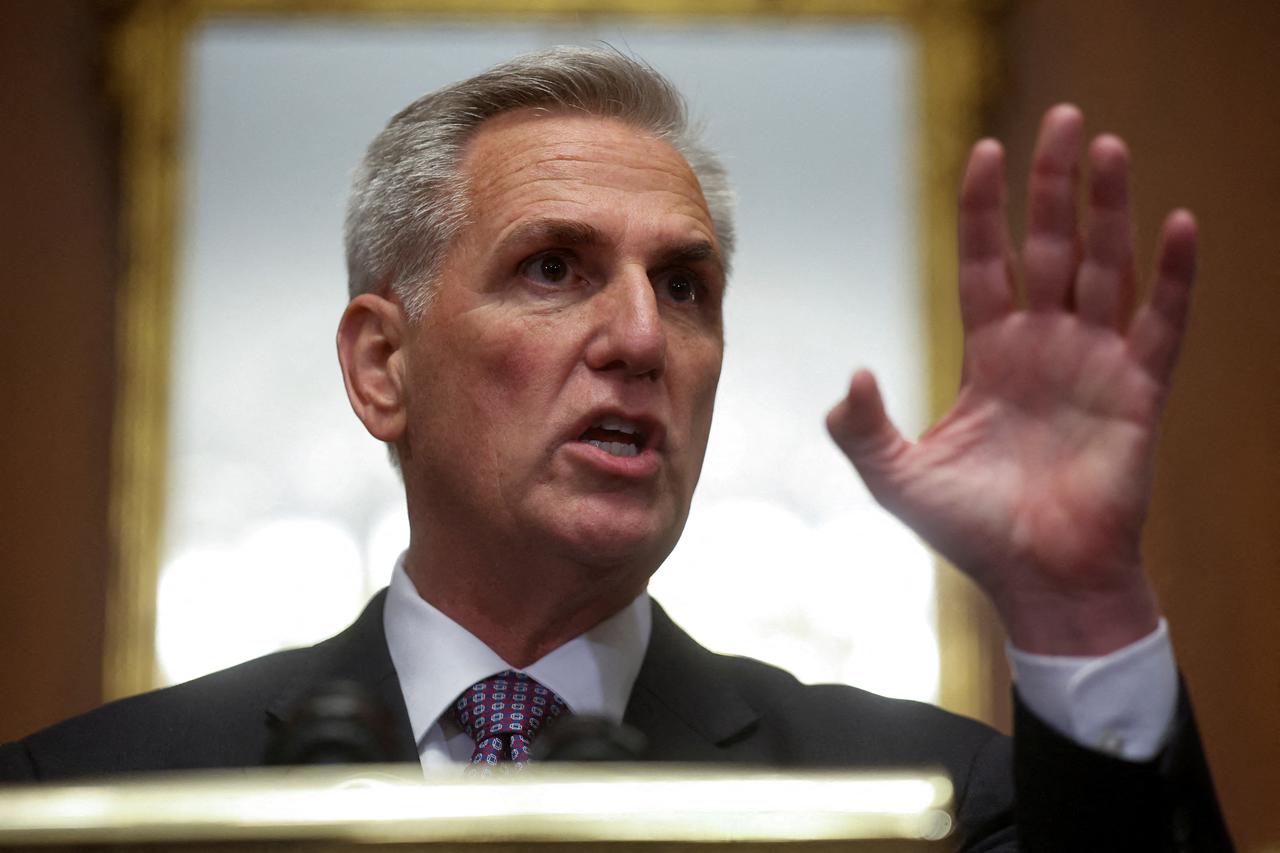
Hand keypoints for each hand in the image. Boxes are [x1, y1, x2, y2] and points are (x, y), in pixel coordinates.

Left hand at [826, 105, 1195, 654]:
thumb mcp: (897, 478)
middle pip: (1047, 249)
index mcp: (990, 356)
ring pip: (1103, 269)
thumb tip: (849, 376)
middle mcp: (1044, 348)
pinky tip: (1179, 224)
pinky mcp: (1139, 394)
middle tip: (1061, 121)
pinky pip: (1161, 325)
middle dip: (1052, 187)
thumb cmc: (971, 532)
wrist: (1038, 583)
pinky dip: (1173, 278)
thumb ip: (861, 429)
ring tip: (1108, 147)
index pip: (985, 264)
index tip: (985, 151)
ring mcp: (1094, 365)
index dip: (985, 211)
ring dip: (1108, 210)